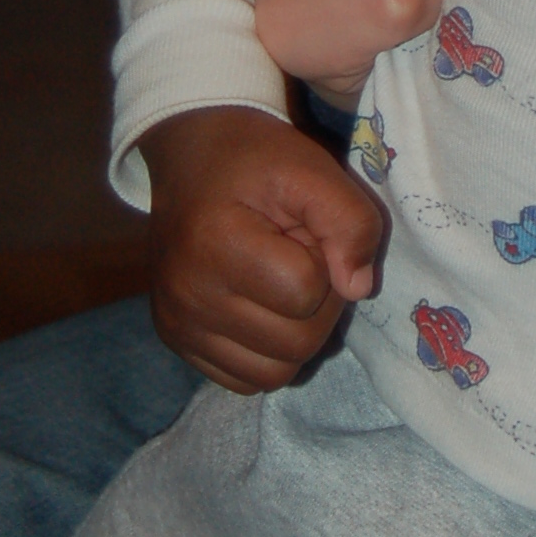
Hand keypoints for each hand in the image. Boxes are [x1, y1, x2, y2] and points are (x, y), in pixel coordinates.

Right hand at [142, 106, 383, 392]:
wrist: (193, 156)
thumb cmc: (257, 160)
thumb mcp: (313, 169)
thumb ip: (351, 221)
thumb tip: (359, 288)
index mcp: (215, 244)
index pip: (306, 290)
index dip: (324, 259)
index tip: (305, 230)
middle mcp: (186, 297)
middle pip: (297, 342)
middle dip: (318, 301)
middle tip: (299, 256)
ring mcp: (177, 327)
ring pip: (275, 374)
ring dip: (297, 333)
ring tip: (280, 282)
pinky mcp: (176, 343)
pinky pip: (245, 380)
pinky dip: (267, 353)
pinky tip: (262, 307)